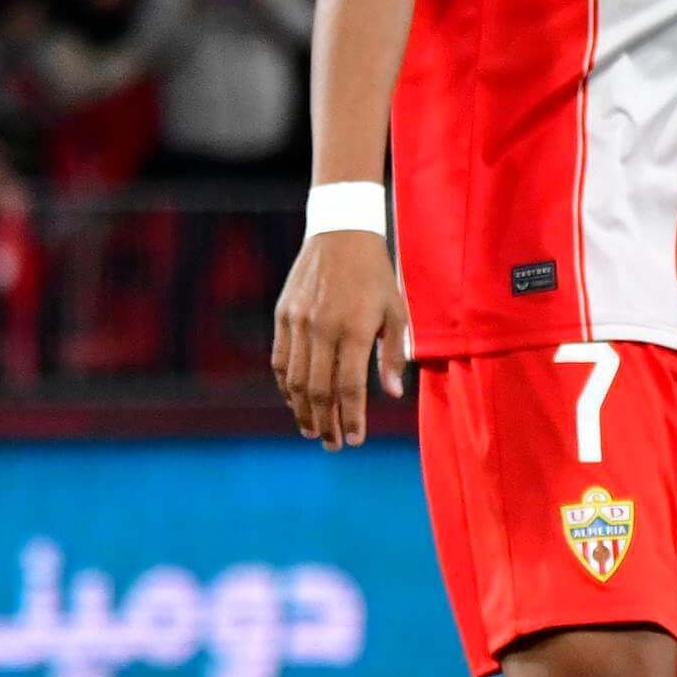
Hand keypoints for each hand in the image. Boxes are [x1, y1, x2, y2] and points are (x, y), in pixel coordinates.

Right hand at [272, 228, 407, 449]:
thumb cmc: (376, 274)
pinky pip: (280, 361)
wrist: (341, 231)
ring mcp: (298, 322)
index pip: (349, 388)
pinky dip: (286, 386)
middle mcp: (323, 329)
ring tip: (313, 430)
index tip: (356, 440)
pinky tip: (295, 400)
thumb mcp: (396, 310)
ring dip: (302, 411)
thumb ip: (392, 354)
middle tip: (332, 445)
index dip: (352, 419)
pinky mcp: (283, 315)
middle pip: (319, 391)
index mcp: (355, 329)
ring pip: (294, 381)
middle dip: (325, 424)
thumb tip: (392, 394)